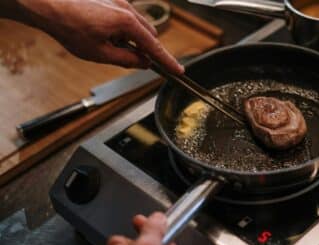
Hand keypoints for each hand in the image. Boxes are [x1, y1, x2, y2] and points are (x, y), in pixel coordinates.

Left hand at [18, 0, 183, 72]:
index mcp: (127, 23)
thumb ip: (127, 59)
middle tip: (132, 60)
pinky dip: (121, 28)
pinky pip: (125, 16)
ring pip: (137, 25)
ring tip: (106, 43)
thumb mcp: (99, 53)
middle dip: (145, 49)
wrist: (47, 4)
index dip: (167, 61)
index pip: (154, 47)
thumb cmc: (68, 26)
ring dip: (131, 38)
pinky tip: (101, 32)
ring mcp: (119, 1)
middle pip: (149, 34)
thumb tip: (143, 62)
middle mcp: (127, 8)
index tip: (178, 71)